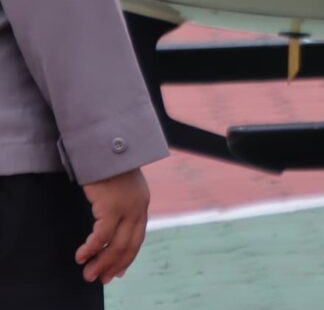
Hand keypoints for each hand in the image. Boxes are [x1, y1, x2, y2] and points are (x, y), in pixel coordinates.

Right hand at [78, 168, 148, 282]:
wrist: (107, 145)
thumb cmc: (107, 165)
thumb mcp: (119, 187)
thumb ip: (119, 205)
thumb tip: (109, 223)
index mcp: (141, 205)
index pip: (137, 238)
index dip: (127, 257)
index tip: (118, 271)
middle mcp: (138, 208)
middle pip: (129, 246)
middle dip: (114, 265)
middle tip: (100, 279)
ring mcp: (127, 208)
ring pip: (116, 245)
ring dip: (101, 262)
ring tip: (88, 274)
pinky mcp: (112, 207)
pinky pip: (101, 235)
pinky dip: (91, 248)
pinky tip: (81, 256)